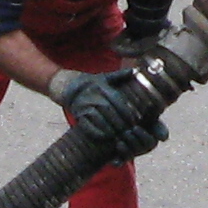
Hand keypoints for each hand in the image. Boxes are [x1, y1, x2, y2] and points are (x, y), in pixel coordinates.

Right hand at [46, 69, 167, 160]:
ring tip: (120, 135)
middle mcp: (91, 96)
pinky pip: (87, 127)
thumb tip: (134, 71)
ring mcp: (83, 107)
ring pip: (99, 119)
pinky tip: (107, 137)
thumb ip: (119, 75)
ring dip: (111, 128)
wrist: (72, 89)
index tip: (135, 119)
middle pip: (108, 109)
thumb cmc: (94, 84)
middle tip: (129, 129)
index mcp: (100, 87)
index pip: (116, 99)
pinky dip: (97, 133)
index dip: (126, 110)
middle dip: (120, 120)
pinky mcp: (78, 116)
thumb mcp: (105, 77)